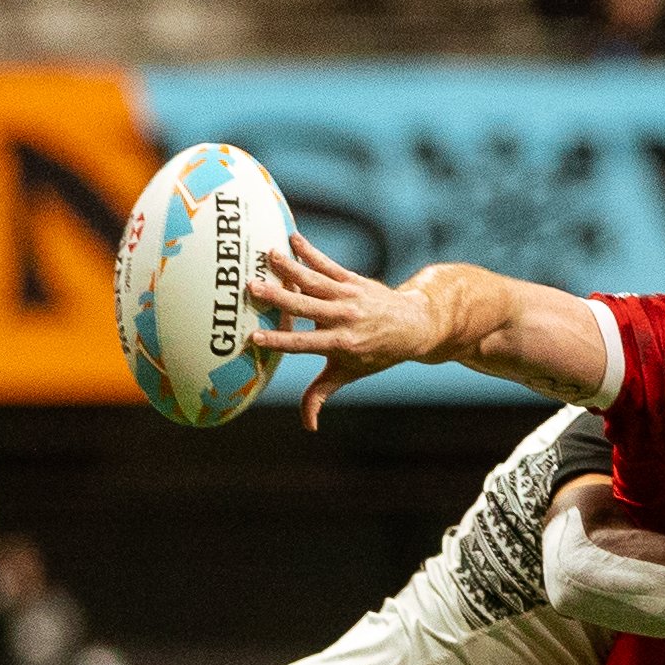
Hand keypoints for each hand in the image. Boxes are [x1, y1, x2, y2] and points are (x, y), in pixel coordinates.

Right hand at [244, 235, 445, 429]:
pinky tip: (291, 238)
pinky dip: (311, 252)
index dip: (280, 341)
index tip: (254, 338)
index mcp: (340, 344)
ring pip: (314, 281)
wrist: (413, 325)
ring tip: (265, 255)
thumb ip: (321, 395)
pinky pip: (328, 265)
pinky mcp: (352, 280)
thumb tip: (309, 426)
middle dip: (278, 299)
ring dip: (290, 268)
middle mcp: (344, 318)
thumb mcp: (349, 373)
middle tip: (251, 288)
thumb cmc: (376, 353)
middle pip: (305, 308)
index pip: (304, 344)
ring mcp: (348, 296)